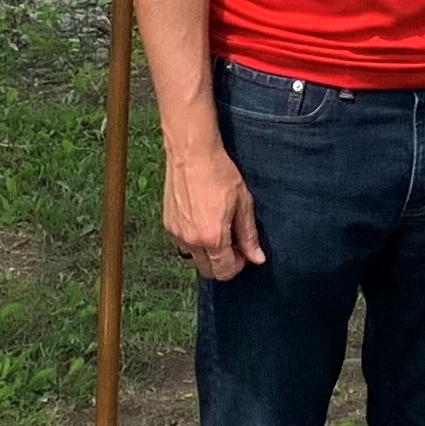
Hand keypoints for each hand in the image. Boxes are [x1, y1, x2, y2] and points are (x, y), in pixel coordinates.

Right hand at [165, 143, 267, 280]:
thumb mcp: (243, 203)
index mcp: (212, 237)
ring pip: (193, 259)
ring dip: (207, 254)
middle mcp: (191, 240)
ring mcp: (176, 233)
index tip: (243, 250)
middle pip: (208, 271)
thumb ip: (249, 235)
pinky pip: (182, 245)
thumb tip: (257, 258)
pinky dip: (193, 242)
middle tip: (232, 242)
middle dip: (223, 263)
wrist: (192, 153)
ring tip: (216, 231)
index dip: (238, 265)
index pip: (225, 272)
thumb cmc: (219, 173)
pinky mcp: (168, 224)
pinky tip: (202, 222)